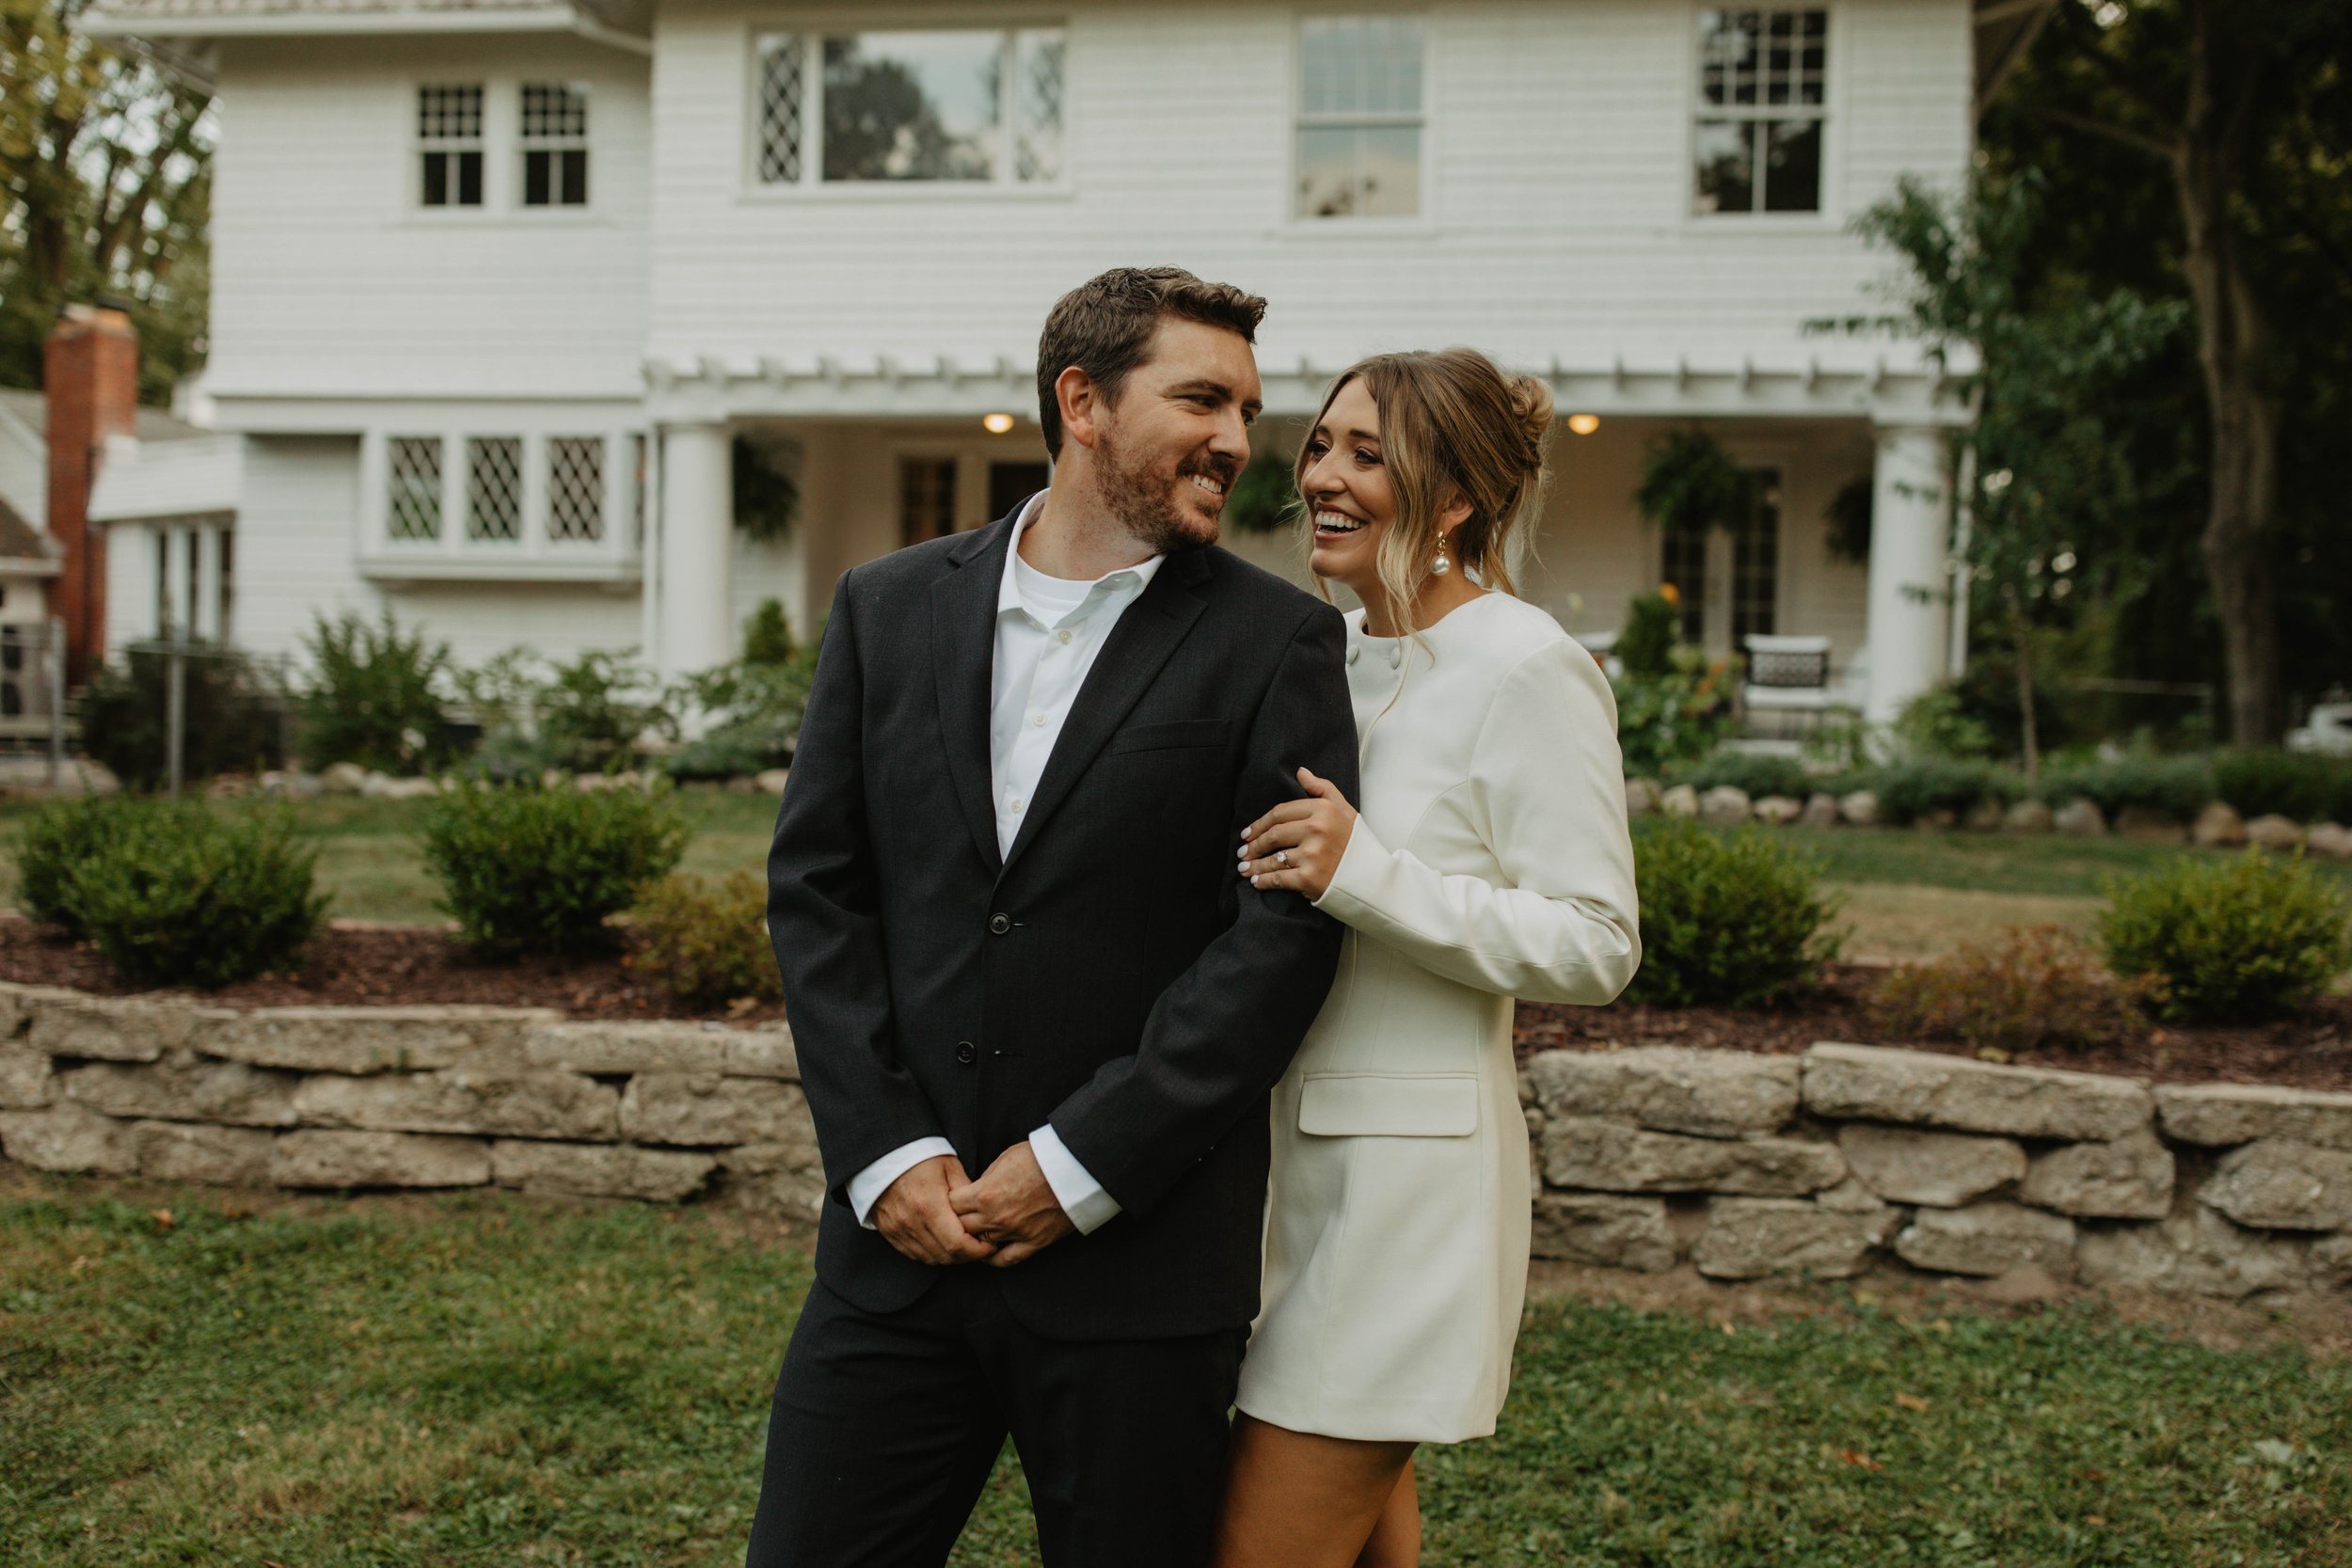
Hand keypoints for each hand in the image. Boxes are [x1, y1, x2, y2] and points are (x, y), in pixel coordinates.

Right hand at [873, 1154, 997, 1266]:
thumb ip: (968, 1193)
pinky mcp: (889, 1232)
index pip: (957, 1244)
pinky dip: (931, 1254)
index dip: (977, 1250)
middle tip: (980, 1247)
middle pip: (945, 1256)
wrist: (883, 1154)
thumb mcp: (950, 1167)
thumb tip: (983, 1214)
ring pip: (930, 1258)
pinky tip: (942, 1245)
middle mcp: (911, 1222)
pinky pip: (913, 1254)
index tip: (990, 1245)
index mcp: (929, 1205)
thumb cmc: (921, 1157)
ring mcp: (898, 1229)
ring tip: (963, 1246)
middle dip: (967, 1256)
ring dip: (950, 1258)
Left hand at [949, 1142, 1076, 1267]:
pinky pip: (1006, 1260)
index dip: (949, 1202)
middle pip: (961, 1227)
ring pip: (980, 1245)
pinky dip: (993, 1258)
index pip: (951, 1206)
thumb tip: (975, 1192)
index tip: (953, 1199)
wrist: (1076, 1167)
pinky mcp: (1034, 1242)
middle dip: (957, 1221)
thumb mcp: (1004, 1159)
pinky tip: (988, 1253)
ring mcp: (1015, 1233)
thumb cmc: (1040, 1157)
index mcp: (985, 1194)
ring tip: (973, 1232)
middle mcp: (995, 1218)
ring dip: (975, 1238)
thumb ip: (985, 1179)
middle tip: (959, 1216)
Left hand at [1238, 767, 1357, 901]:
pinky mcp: (1309, 878)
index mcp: (1323, 810)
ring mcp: (1312, 854)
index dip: (1259, 823)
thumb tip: (1300, 771)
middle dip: (1254, 844)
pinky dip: (1263, 881)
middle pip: (1273, 835)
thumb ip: (1322, 788)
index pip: (1280, 813)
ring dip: (1254, 865)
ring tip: (1244, 868)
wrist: (1372, 878)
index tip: (1247, 832)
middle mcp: (1316, 830)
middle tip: (1242, 851)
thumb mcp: (1344, 809)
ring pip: (1273, 858)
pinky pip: (1278, 878)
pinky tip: (1256, 882)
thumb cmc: (1356, 842)